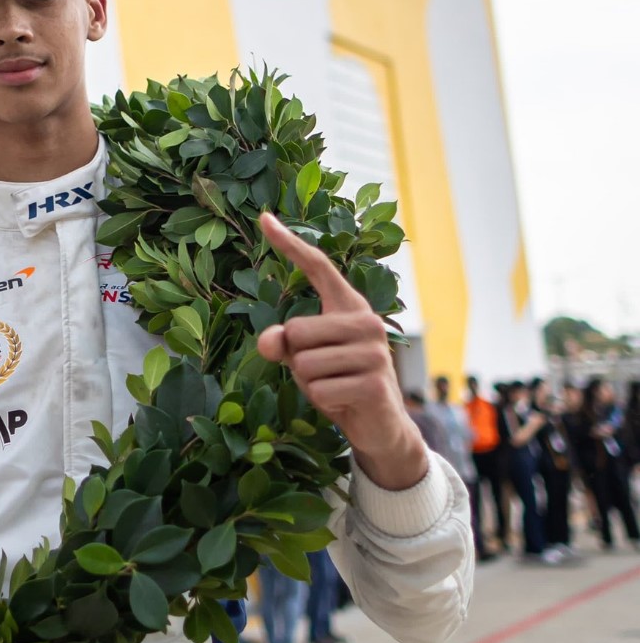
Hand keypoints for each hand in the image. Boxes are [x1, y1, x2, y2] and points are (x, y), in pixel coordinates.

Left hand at [255, 213, 426, 489]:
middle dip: (296, 359)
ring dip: (309, 383)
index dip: (289, 244)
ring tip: (335, 386)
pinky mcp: (375, 382)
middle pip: (295, 330)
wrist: (378, 424)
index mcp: (348, 306)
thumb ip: (282, 344)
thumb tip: (270, 342)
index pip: (317, 266)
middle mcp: (367, 321)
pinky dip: (322, 401)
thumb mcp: (302, 360)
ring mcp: (375, 351)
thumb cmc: (337, 382)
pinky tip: (344, 401)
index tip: (263, 218)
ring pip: (304, 364)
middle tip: (322, 372)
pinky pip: (319, 389)